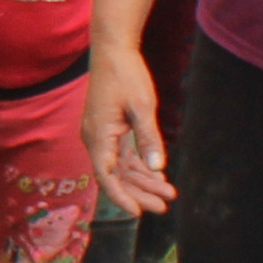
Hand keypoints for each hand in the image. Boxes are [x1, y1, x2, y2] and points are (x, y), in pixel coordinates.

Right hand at [83, 38, 174, 211]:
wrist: (112, 50)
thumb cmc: (125, 75)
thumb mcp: (141, 107)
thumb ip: (149, 138)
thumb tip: (157, 167)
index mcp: (98, 136)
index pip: (107, 176)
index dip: (122, 197)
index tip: (139, 212)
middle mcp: (95, 139)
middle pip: (115, 176)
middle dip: (139, 192)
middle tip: (164, 206)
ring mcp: (101, 134)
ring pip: (121, 167)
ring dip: (142, 180)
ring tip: (167, 193)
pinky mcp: (109, 128)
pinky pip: (122, 154)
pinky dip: (139, 165)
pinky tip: (156, 173)